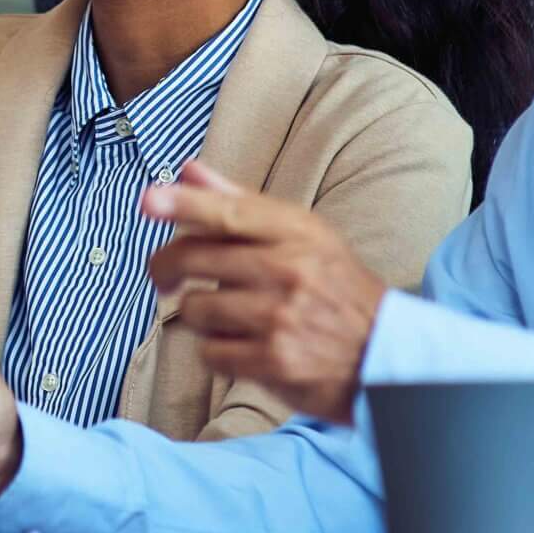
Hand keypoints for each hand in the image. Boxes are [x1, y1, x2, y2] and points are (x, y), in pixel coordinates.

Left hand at [145, 161, 387, 422]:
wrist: (385, 354)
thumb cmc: (333, 286)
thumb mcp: (302, 234)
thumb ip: (241, 203)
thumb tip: (187, 171)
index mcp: (295, 232)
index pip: (228, 212)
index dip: (183, 204)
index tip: (148, 200)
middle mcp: (288, 270)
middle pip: (195, 259)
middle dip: (165, 267)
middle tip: (163, 276)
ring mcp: (280, 318)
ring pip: (196, 308)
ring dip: (199, 314)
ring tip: (223, 315)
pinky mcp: (274, 362)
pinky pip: (209, 352)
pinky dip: (216, 351)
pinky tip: (238, 346)